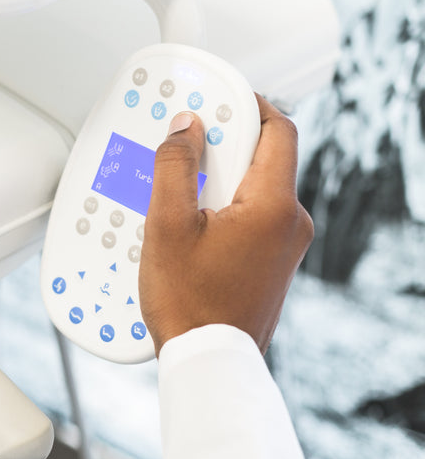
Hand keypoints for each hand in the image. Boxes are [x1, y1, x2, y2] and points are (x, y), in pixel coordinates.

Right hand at [139, 95, 313, 354]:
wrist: (208, 360)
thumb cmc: (190, 303)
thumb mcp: (168, 225)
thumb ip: (176, 167)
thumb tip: (186, 128)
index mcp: (273, 206)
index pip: (276, 128)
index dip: (245, 104)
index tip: (214, 98)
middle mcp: (290, 222)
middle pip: (261, 156)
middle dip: (220, 146)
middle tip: (181, 149)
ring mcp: (284, 245)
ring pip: (252, 187)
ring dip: (216, 179)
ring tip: (175, 195)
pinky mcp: (271, 261)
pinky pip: (250, 215)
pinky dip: (222, 207)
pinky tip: (187, 223)